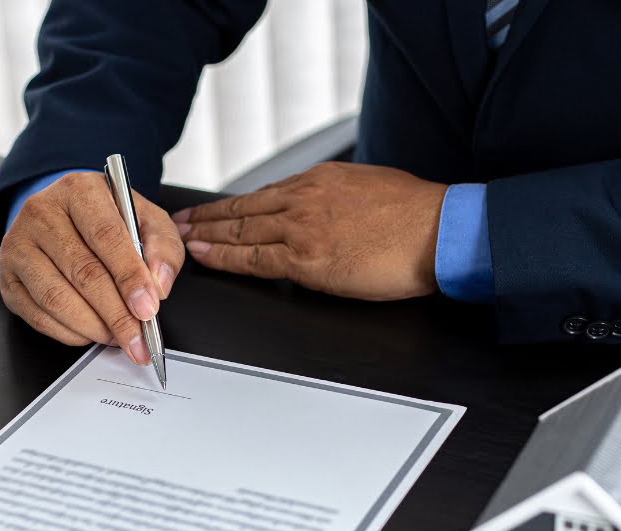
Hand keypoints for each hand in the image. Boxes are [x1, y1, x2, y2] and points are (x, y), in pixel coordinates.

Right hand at [0, 172, 184, 363]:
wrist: (67, 219)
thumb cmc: (108, 221)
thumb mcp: (147, 221)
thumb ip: (163, 248)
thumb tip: (158, 286)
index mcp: (80, 190)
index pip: (106, 236)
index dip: (129, 277)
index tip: (148, 308)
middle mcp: (41, 212)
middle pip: (82, 272)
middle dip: (116, 314)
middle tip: (138, 339)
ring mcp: (19, 244)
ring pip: (57, 297)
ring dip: (92, 327)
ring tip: (118, 338)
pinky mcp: (8, 276)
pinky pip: (37, 315)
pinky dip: (69, 333)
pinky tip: (90, 334)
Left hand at [172, 162, 447, 300]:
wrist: (440, 230)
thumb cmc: (418, 215)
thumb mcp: (370, 188)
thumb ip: (339, 198)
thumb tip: (328, 212)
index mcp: (321, 181)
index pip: (264, 195)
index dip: (232, 205)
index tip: (212, 210)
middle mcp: (304, 199)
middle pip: (242, 210)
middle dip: (207, 217)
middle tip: (180, 222)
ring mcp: (302, 228)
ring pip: (240, 232)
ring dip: (206, 236)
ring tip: (181, 241)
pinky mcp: (307, 260)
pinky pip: (253, 260)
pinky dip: (223, 259)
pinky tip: (204, 258)